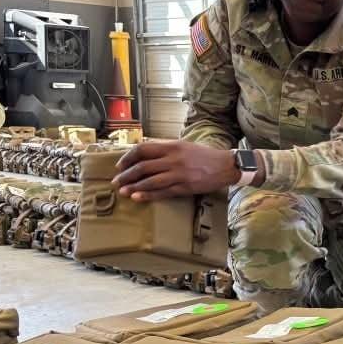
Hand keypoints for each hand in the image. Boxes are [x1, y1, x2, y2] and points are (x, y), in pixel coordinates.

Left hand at [111, 140, 237, 201]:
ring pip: (150, 181)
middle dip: (126, 175)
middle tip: (116, 181)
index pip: (142, 150)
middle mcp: (174, 159)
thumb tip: (144, 155)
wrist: (226, 166)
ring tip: (123, 191)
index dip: (127, 158)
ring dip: (133, 187)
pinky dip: (148, 195)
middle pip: (142, 167)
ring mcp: (179, 174)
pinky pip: (163, 192)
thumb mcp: (184, 146)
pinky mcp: (185, 187)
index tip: (119, 165)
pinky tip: (138, 197)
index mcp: (172, 146)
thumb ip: (165, 149)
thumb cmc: (204, 156)